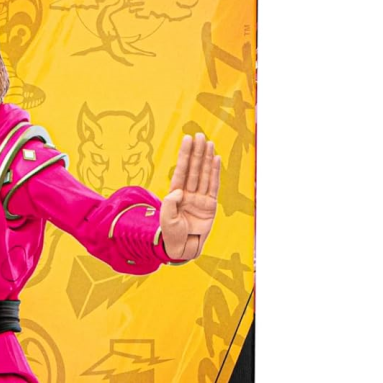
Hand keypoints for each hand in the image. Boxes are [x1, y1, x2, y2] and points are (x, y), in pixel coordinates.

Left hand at [159, 133, 220, 261]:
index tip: (187, 140)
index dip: (184, 155)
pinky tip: (216, 159)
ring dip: (206, 158)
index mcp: (175, 194)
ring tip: (209, 143)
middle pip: (194, 168)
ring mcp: (200, 198)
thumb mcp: (166, 219)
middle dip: (197, 152)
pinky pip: (213, 186)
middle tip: (200, 135)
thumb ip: (169, 203)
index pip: (181, 170)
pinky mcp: (210, 205)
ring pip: (204, 174)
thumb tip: (179, 191)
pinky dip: (215, 173)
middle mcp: (188, 193)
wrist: (184, 248)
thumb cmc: (172, 234)